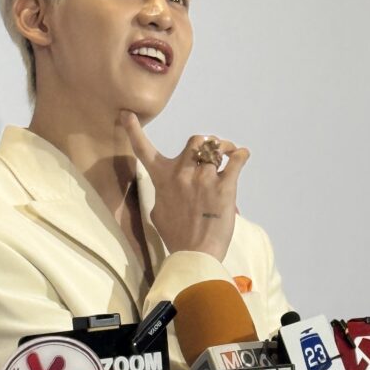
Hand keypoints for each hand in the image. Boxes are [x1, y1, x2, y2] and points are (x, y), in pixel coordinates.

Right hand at [120, 111, 249, 261]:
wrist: (194, 254)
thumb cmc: (175, 236)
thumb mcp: (158, 213)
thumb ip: (162, 194)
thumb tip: (167, 189)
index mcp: (162, 179)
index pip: (143, 149)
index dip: (133, 130)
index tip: (127, 114)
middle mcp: (182, 173)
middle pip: (196, 140)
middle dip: (205, 144)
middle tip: (212, 153)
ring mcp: (204, 178)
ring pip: (215, 147)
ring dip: (224, 148)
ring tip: (228, 154)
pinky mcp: (225, 187)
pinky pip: (236, 160)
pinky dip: (241, 155)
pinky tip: (242, 156)